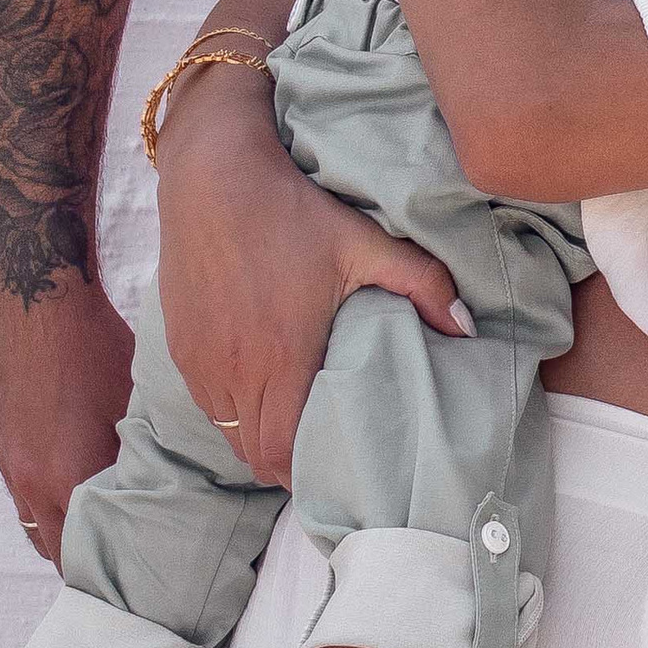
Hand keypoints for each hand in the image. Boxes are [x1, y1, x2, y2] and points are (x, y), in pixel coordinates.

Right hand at [0, 278, 134, 561]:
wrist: (33, 298)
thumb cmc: (93, 344)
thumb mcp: (132, 404)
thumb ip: (141, 457)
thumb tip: (171, 487)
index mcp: (66, 478)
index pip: (86, 556)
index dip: (114, 574)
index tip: (142, 583)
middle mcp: (29, 481)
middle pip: (56, 552)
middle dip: (88, 562)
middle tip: (126, 564)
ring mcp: (8, 463)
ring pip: (35, 523)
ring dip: (63, 531)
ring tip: (102, 530)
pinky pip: (21, 491)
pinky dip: (45, 499)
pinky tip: (74, 482)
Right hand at [156, 63, 467, 486]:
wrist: (213, 174)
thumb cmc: (292, 210)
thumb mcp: (363, 242)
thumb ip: (422, 284)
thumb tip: (468, 326)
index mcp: (279, 358)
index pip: (283, 451)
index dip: (308, 473)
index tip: (337, 469)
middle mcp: (232, 370)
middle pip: (254, 453)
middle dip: (289, 465)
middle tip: (324, 454)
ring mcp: (199, 360)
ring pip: (227, 432)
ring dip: (258, 437)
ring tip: (294, 424)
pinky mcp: (179, 344)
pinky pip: (205, 402)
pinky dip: (233, 410)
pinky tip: (260, 387)